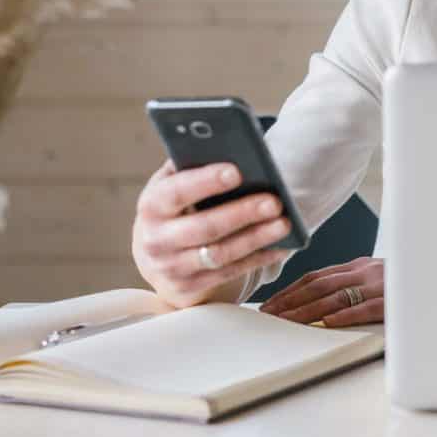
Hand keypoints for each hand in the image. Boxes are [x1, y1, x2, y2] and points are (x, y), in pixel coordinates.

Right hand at [132, 159, 292, 307]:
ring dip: (256, 238)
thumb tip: (230, 147)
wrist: (154, 253)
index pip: (177, 192)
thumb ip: (192, 165)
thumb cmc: (174, 206)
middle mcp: (156, 241)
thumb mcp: (173, 184)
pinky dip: (257, 259)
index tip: (237, 171)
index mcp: (151, 206)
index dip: (206, 182)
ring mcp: (171, 268)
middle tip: (274, 201)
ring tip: (285, 223)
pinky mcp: (188, 289)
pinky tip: (281, 246)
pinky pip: (229, 273)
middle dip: (242, 213)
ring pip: (220, 254)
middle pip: (204, 228)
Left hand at [260, 257, 383, 326]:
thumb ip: (351, 286)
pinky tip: (327, 323)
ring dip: (307, 310)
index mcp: (358, 267)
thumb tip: (321, 302)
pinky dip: (344, 315)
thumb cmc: (403, 285)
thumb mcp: (377, 280)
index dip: (291, 290)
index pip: (316, 277)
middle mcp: (364, 273)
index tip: (271, 303)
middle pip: (320, 285)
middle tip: (269, 313)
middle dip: (290, 300)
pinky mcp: (391, 303)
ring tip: (286, 320)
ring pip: (336, 297)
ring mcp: (377, 286)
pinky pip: (365, 308)